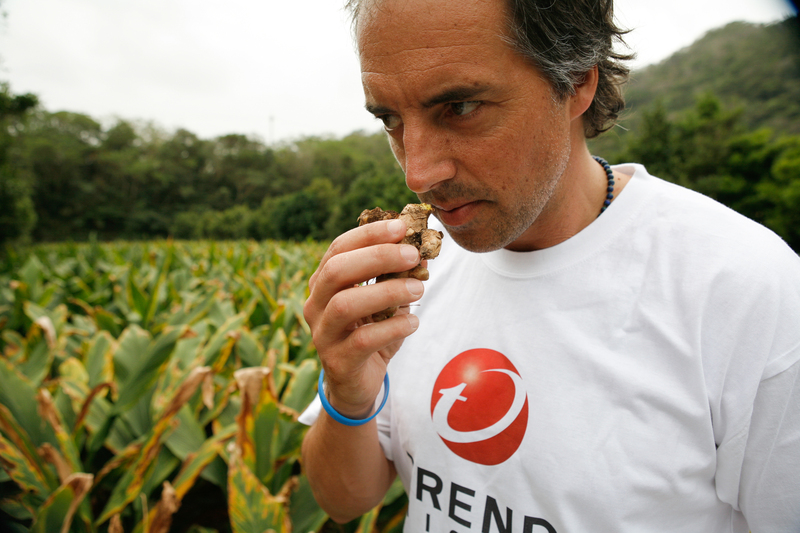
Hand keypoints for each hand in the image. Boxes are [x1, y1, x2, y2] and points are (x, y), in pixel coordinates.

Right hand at [303, 218, 424, 418]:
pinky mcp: (337, 361)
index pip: (338, 248)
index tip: (401, 227)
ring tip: (417, 289)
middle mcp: (315, 305)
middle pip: (336, 271)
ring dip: (386, 292)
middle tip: (412, 255)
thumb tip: (425, 251)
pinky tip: (413, 323)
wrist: (358, 383)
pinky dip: (392, 327)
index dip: (369, 235)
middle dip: (376, 257)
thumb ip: (399, 277)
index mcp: (324, 283)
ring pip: (345, 305)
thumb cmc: (372, 333)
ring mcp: (322, 334)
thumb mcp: (387, 302)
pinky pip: (363, 340)